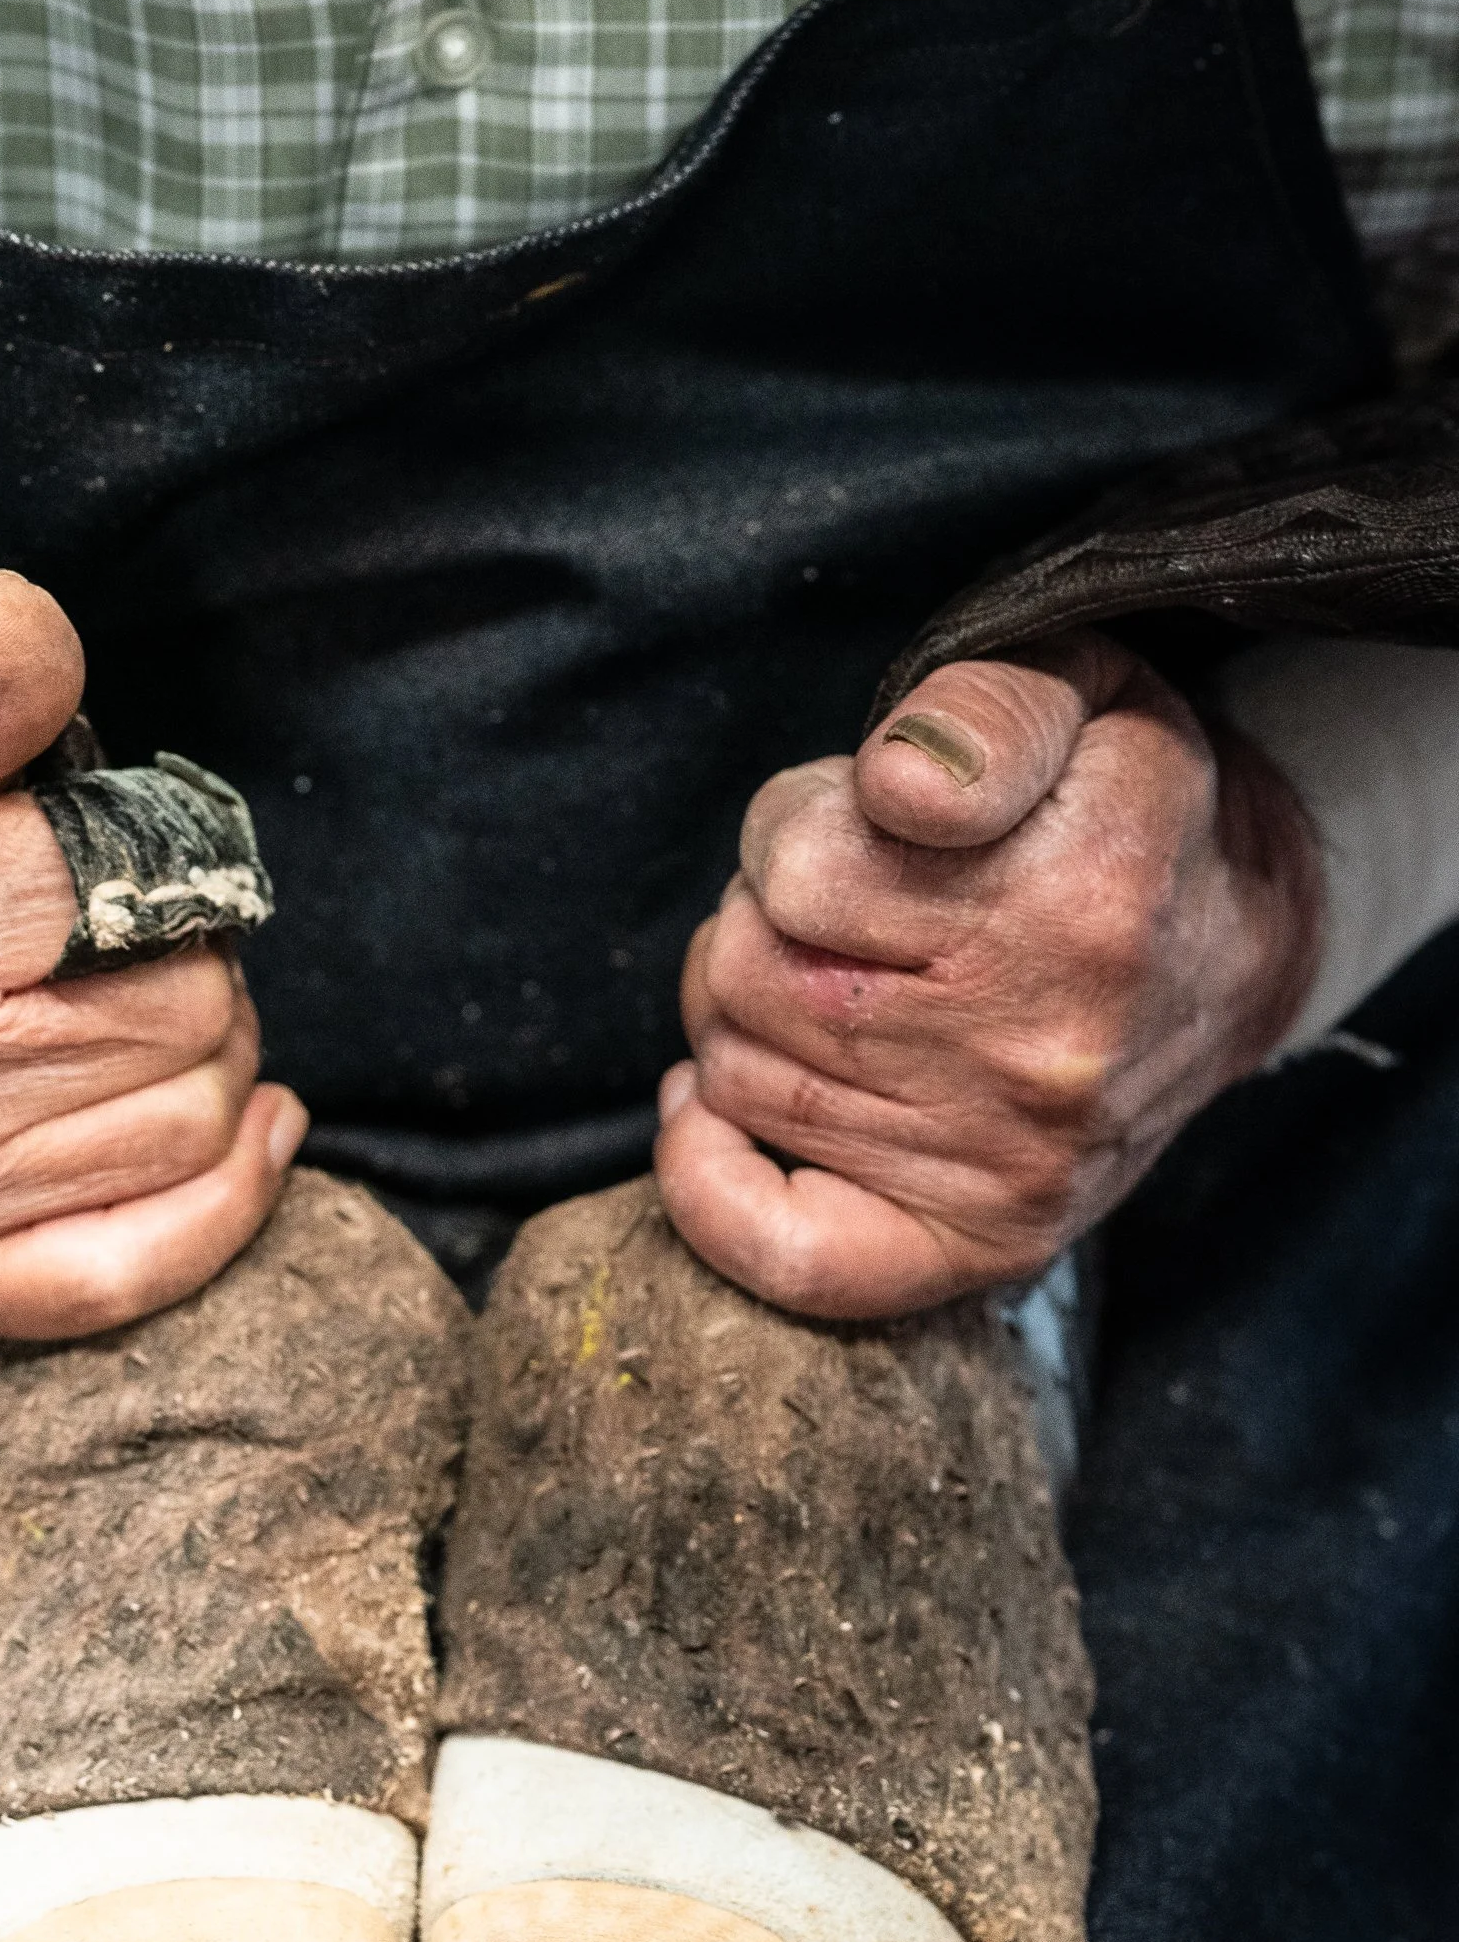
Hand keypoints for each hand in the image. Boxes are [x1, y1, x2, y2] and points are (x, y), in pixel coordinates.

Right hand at [0, 570, 305, 1333]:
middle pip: (194, 1024)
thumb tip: (26, 623)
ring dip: (209, 1073)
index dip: (170, 873)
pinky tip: (253, 1134)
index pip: (156, 902)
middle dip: (199, 971)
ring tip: (148, 1023)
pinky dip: (222, 1205)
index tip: (127, 870)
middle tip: (144, 951)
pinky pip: (133, 1270)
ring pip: (188, 1131)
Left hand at [656, 628, 1322, 1318]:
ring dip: (748, 1009)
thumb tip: (897, 788)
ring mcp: (1016, 1155)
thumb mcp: (1080, 693)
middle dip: (762, 908)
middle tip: (845, 896)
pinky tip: (710, 1102)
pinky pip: (782, 1247)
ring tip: (836, 973)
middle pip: (748, 966)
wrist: (1232, 956)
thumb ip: (978, 712)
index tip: (866, 817)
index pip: (802, 862)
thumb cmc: (1118, 810)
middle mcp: (1052, 1039)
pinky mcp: (986, 1240)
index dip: (799, 821)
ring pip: (740, 1068)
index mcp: (1086, 886)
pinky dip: (708, 1175)